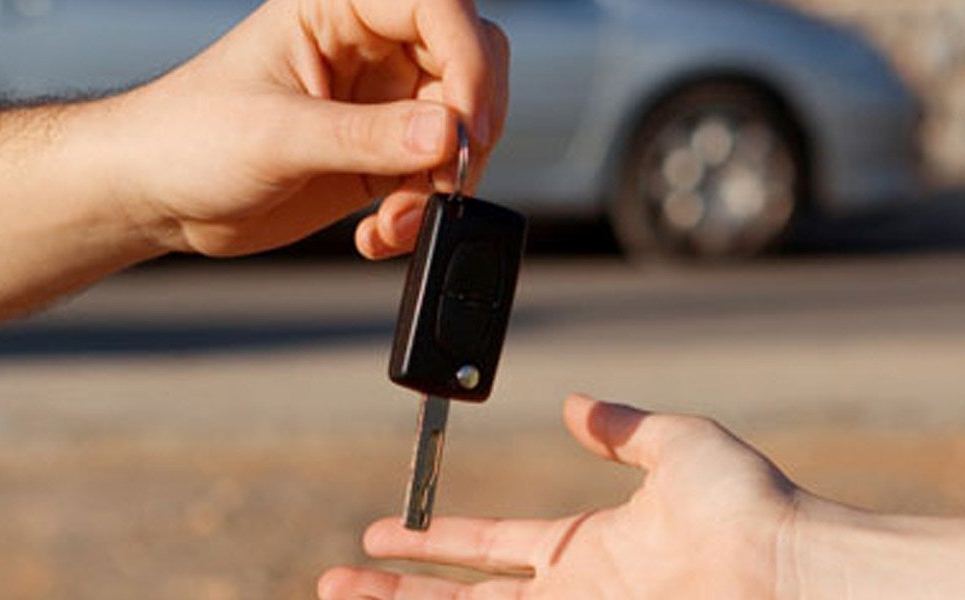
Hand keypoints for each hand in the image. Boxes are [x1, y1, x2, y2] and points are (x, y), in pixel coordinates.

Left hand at [114, 0, 507, 258]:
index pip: (436, 8)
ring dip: (441, 186)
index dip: (469, 61)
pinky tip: (379, 232)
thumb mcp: (276, 134)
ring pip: (458, 130)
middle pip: (467, 66)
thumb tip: (448, 133)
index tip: (467, 127)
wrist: (156, 196)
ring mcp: (378, 105)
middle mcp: (368, 50)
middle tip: (444, 180)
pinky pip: (432, 178)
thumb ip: (366, 135)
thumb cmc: (187, 138)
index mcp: (337, 10)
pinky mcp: (378, 156)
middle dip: (466, 130)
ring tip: (393, 221)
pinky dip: (421, 212)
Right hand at [318, 395, 801, 597]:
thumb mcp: (678, 444)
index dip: (433, 539)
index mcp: (583, 550)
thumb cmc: (749, 510)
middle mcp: (570, 597)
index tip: (383, 533)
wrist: (793, 573)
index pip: (486, 547)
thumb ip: (620, 426)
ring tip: (333, 598)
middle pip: (458, 598)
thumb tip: (575, 405)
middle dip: (393, 591)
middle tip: (335, 582)